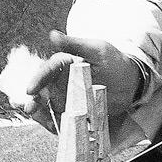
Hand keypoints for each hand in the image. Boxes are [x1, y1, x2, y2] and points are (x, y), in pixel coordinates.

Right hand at [20, 31, 143, 131]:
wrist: (131, 82)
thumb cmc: (114, 61)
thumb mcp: (96, 50)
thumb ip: (74, 44)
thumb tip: (53, 35)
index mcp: (65, 63)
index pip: (48, 70)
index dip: (38, 79)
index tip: (31, 89)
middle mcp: (62, 80)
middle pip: (42, 90)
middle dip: (34, 99)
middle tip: (30, 108)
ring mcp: (66, 96)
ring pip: (47, 105)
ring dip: (40, 112)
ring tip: (37, 117)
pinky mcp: (72, 110)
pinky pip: (60, 118)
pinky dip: (54, 123)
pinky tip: (51, 127)